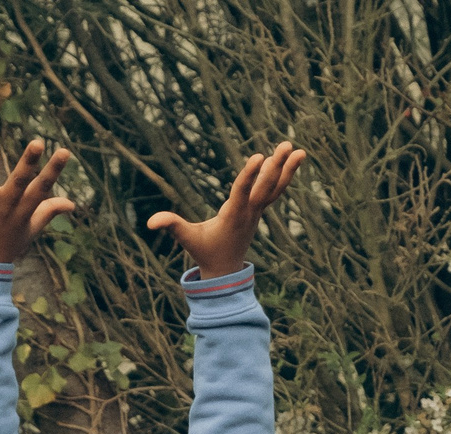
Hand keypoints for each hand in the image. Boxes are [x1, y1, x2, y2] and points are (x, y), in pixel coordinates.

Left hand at [0, 140, 76, 264]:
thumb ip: (49, 211)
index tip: (65, 151)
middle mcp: (6, 208)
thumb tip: (71, 203)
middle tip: (38, 142)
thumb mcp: (31, 228)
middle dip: (28, 163)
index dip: (54, 170)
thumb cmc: (8, 245)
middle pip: (19, 183)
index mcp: (24, 211)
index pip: (42, 187)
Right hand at [147, 143, 307, 277]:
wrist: (225, 270)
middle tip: (288, 146)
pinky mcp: (258, 212)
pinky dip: (282, 177)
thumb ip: (171, 226)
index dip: (250, 175)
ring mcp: (256, 213)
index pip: (242, 193)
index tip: (259, 156)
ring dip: (286, 170)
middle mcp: (249, 213)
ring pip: (275, 189)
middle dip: (277, 168)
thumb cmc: (205, 251)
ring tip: (299, 150)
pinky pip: (273, 192)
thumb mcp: (187, 239)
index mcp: (232, 217)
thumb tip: (151, 222)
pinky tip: (289, 161)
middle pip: (266, 188)